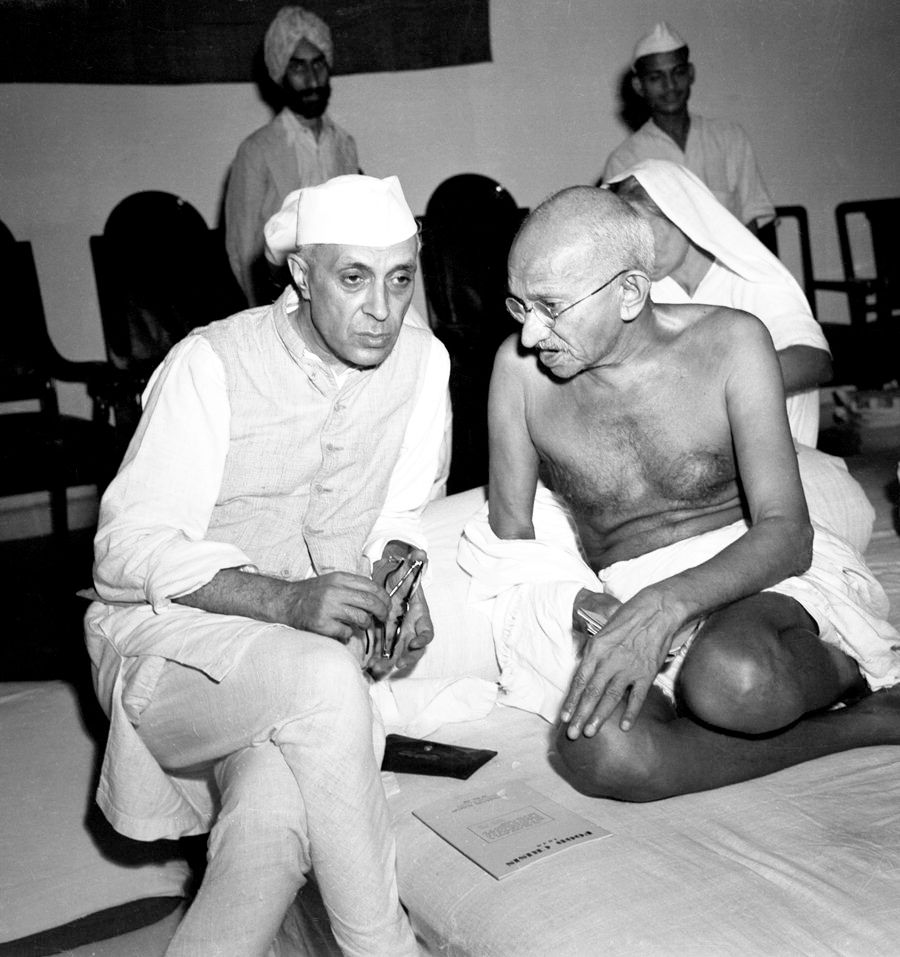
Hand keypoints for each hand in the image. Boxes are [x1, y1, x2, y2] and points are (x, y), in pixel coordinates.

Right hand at [278, 572, 389, 643]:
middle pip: (371, 603)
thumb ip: (353, 586)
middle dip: (382, 613)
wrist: (286, 602)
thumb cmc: (312, 594)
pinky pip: (346, 632)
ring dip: (364, 624)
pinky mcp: (322, 625)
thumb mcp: (333, 581)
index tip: (388, 605)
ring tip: (357, 623)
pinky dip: (347, 634)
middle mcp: (334, 591)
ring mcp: (327, 608)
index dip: (385, 598)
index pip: (372, 586)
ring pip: (361, 619)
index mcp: (339, 578)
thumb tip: (380, 598)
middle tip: (383, 618)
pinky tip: (340, 630)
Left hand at [366, 543, 430, 677]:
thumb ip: (415, 560)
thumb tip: (421, 553)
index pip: (427, 630)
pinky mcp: (388, 638)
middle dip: (408, 657)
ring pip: (400, 654)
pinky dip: (379, 660)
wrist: (391, 583)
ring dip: (391, 662)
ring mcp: (400, 635)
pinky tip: (369, 664)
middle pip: (414, 649)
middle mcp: (412, 628)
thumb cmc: (402, 578)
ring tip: (379, 668)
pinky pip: (386, 653)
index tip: (416, 642)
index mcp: (419, 615)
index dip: (423, 638)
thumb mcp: (407, 568)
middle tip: (398, 663)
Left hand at [561, 588, 677, 738]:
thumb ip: (594, 653)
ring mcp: (628, 668)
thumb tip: (585, 673)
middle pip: (591, 693)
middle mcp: (609, 660)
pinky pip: (637, 697)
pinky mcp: (646, 673)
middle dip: (580, 715)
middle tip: (571, 734)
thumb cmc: (628, 618)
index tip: (564, 717)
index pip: (580, 680)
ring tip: (590, 733)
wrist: (656, 610)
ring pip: (610, 697)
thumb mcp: (603, 631)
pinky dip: (631, 713)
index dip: (571, 700)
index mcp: (596, 649)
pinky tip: (625, 727)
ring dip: (599, 717)